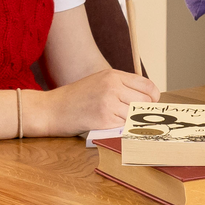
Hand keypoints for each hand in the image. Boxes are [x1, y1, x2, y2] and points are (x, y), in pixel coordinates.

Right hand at [25, 62, 160, 137]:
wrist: (51, 109)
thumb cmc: (75, 98)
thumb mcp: (98, 82)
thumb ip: (120, 87)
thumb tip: (145, 100)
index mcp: (113, 75)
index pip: (147, 85)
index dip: (153, 97)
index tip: (151, 105)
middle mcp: (113, 86)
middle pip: (144, 102)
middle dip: (143, 112)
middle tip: (137, 118)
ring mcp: (109, 102)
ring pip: (135, 116)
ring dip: (131, 122)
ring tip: (121, 122)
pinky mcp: (104, 119)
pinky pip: (123, 126)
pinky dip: (121, 129)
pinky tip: (111, 127)